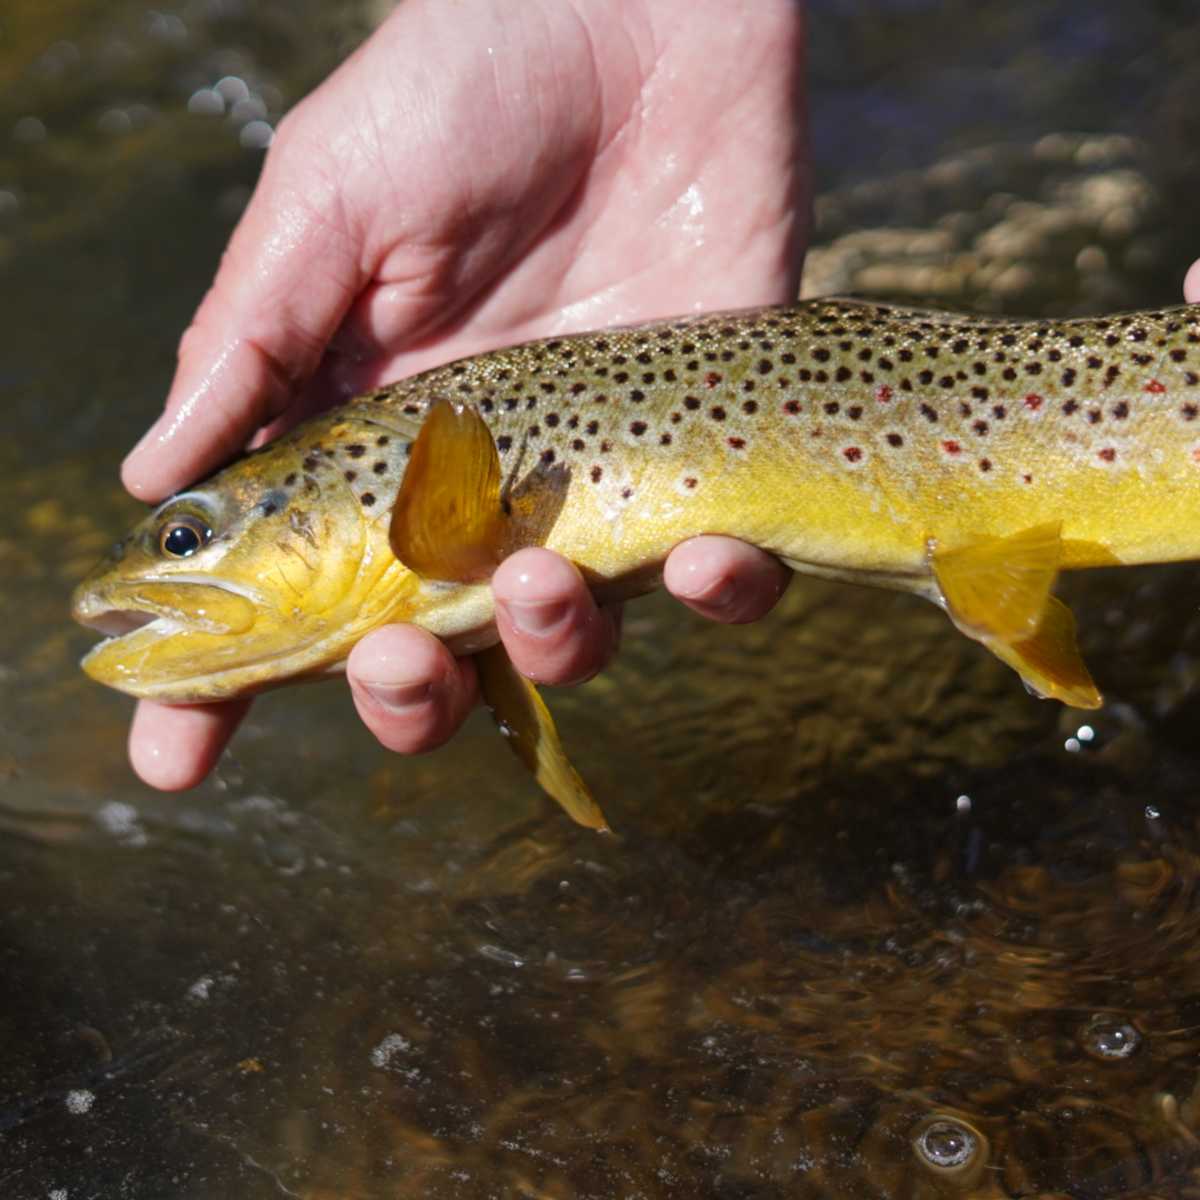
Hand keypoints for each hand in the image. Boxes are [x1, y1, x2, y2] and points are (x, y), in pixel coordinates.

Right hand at [123, 0, 808, 787]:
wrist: (641, 15)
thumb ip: (251, 345)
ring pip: (572, 641)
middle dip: (406, 695)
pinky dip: (720, 593)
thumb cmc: (465, 86)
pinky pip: (723, 579)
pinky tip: (705, 556)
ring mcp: (595, 484)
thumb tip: (154, 481)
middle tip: (399, 659)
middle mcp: (476, 485)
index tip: (172, 753)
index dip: (227, 682)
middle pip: (433, 653)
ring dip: (556, 644)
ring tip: (546, 573)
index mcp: (368, 439)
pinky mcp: (709, 458)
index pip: (289, 586)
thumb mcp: (331, 203)